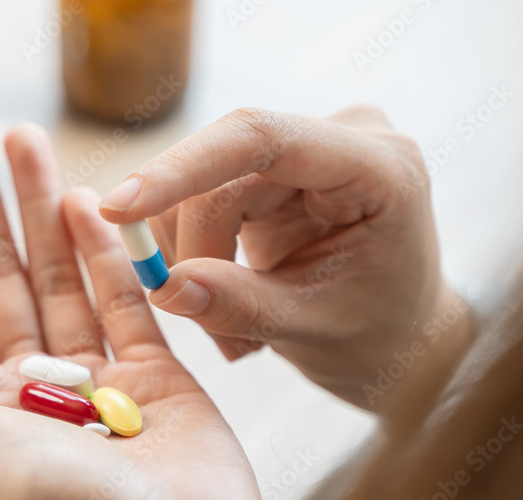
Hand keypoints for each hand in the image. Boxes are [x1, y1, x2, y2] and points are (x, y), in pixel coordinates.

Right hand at [98, 106, 473, 409]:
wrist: (400, 337)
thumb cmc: (378, 335)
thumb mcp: (316, 328)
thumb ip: (243, 306)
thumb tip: (165, 287)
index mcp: (378, 167)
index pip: (263, 139)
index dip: (183, 168)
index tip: (122, 208)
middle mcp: (343, 140)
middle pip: (223, 171)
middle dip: (195, 249)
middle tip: (194, 319)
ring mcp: (308, 149)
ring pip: (204, 187)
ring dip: (195, 262)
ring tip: (231, 333)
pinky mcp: (278, 169)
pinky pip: (206, 197)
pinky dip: (200, 255)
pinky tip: (228, 299)